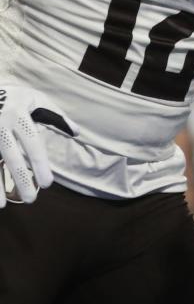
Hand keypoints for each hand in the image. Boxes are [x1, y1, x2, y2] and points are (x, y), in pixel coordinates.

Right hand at [0, 85, 75, 207]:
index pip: (33, 144)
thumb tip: (77, 132)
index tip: (48, 183)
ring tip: (4, 206)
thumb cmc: (17, 97)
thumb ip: (56, 117)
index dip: (40, 165)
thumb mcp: (37, 100)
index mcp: (19, 115)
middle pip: (12, 158)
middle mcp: (1, 125)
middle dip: (21, 180)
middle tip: (31, 200)